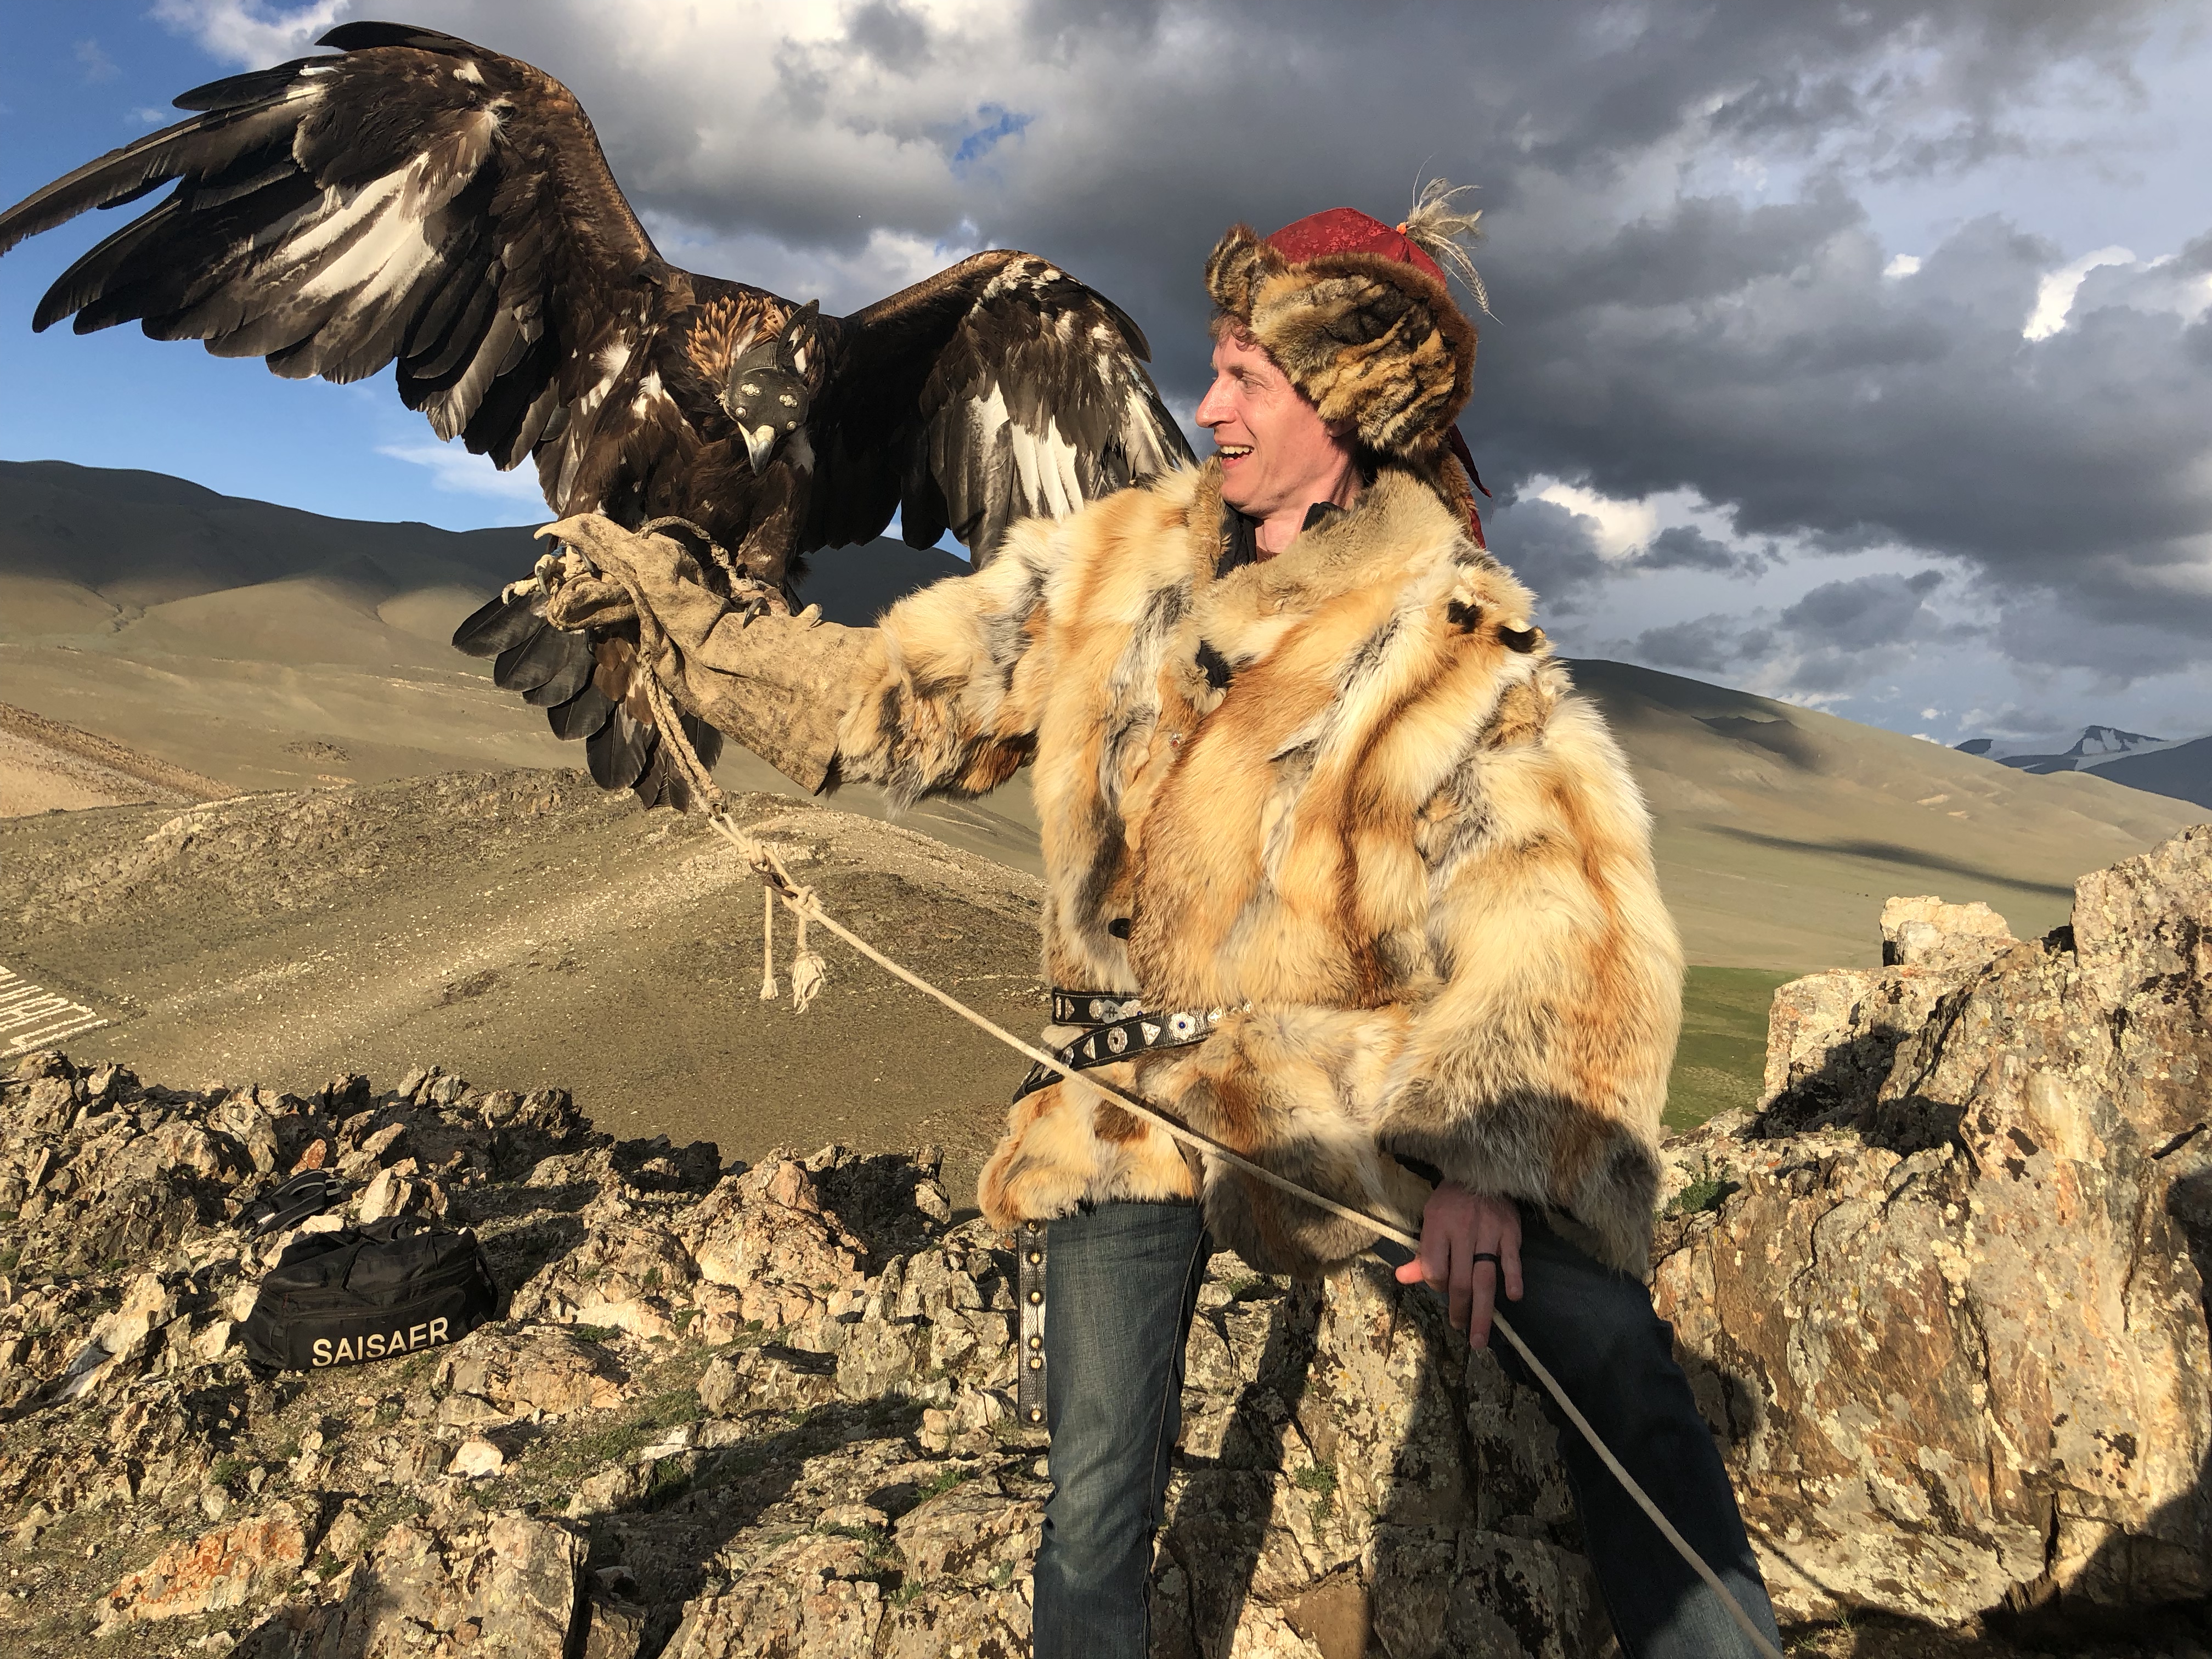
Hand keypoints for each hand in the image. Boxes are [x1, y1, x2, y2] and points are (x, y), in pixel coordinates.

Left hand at [1393, 1180, 1522, 1347]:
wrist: (1480, 1172)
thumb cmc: (1451, 1201)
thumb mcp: (1430, 1221)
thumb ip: (1420, 1253)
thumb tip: (1402, 1278)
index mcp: (1438, 1227)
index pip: (1434, 1268)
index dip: (1436, 1285)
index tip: (1442, 1289)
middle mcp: (1462, 1231)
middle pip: (1460, 1281)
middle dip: (1459, 1310)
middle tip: (1461, 1329)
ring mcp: (1488, 1232)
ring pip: (1484, 1277)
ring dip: (1482, 1310)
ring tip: (1479, 1337)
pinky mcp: (1509, 1231)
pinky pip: (1511, 1259)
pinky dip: (1513, 1279)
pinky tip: (1513, 1297)